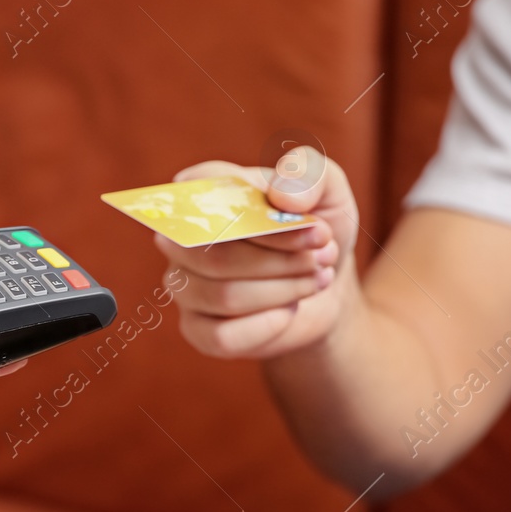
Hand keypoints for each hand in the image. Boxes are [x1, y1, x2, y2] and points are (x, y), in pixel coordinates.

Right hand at [160, 146, 360, 358]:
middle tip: (323, 255)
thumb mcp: (328, 189)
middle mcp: (182, 238)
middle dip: (281, 259)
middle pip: (216, 254)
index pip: (203, 194)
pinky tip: (289, 311)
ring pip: (224, 296)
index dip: (259, 215)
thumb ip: (307, 174)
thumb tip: (280, 197)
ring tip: (316, 278)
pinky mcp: (197, 330)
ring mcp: (184, 285)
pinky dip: (267, 326)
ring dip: (283, 290)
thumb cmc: (315, 229)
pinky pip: (221, 337)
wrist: (326, 282)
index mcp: (204, 190)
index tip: (313, 225)